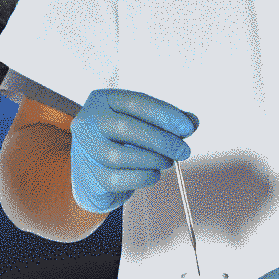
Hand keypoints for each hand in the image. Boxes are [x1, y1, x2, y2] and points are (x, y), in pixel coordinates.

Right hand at [68, 88, 197, 214]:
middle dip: (161, 140)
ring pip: (120, 156)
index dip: (164, 114)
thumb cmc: (120, 140)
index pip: (135, 101)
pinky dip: (144, 176)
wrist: (91, 171)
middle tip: (184, 151)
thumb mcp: (138, 121)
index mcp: (102, 100)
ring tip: (167, 161)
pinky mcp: (90, 176)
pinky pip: (120, 179)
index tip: (188, 127)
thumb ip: (164, 120)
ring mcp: (86, 149)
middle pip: (126, 128)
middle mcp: (88, 121)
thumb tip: (192, 121)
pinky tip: (154, 173)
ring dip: (152, 159)